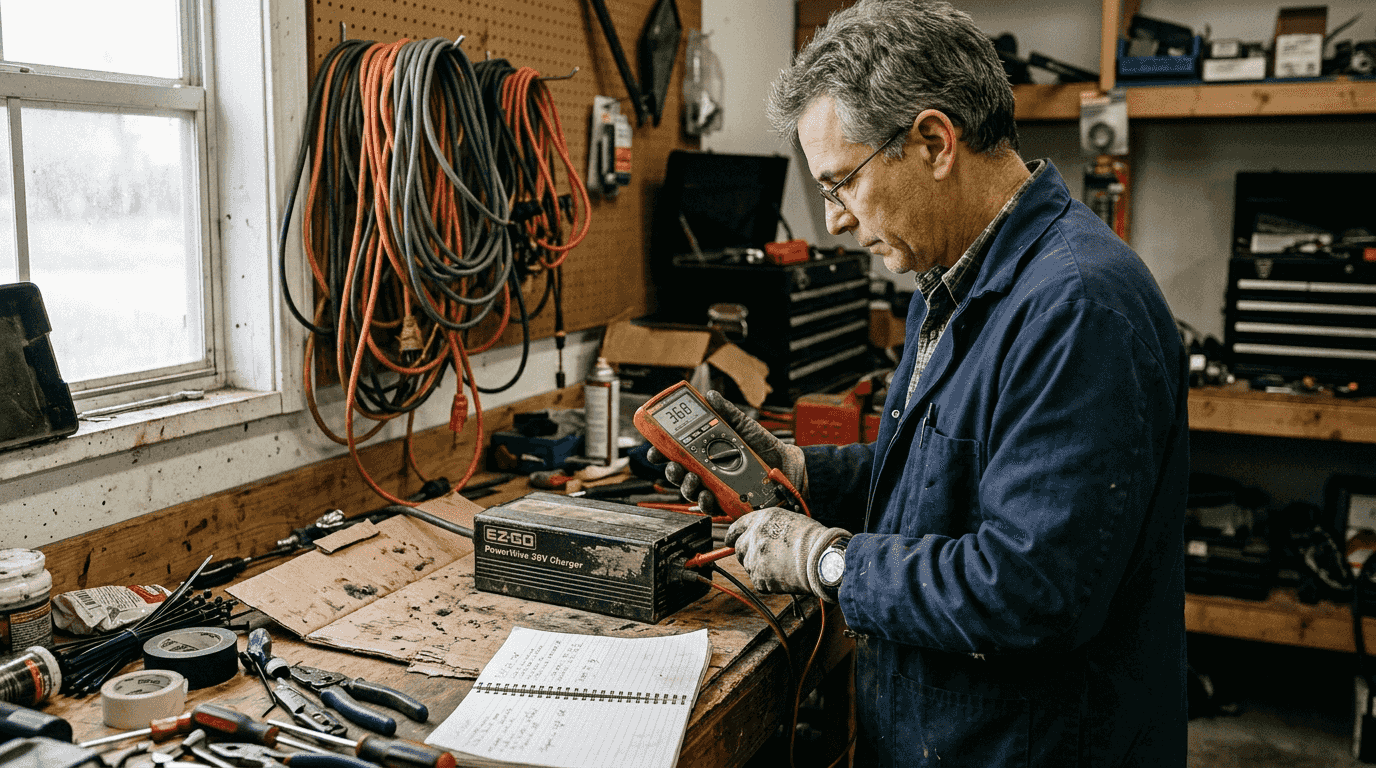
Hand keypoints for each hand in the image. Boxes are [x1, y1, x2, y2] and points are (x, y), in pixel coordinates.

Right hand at [646, 390, 807, 515]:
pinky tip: (706, 494)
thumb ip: (726, 412)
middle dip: (671, 470)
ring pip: (691, 491)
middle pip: (680, 473)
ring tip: (691, 478)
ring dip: (685, 485)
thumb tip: (710, 395)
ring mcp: (717, 487)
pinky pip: (710, 506)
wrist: (789, 465)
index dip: (663, 452)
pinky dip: (705, 502)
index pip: (678, 453)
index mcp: (707, 451)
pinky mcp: (728, 502)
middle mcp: (708, 470)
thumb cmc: (766, 447)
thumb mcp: (744, 425)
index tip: (654, 449)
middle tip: (672, 465)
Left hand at [725, 507, 846, 599]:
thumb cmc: (812, 539)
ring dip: (760, 567)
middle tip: (765, 557)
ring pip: (749, 566)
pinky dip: (768, 581)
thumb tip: (758, 536)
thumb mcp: (788, 520)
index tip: (728, 540)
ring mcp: (755, 558)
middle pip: (739, 549)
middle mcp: (754, 538)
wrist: (820, 558)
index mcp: (761, 520)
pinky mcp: (760, 577)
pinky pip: (759, 581)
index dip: (732, 535)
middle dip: (748, 553)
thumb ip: (767, 526)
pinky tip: (783, 575)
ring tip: (781, 565)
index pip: (737, 527)